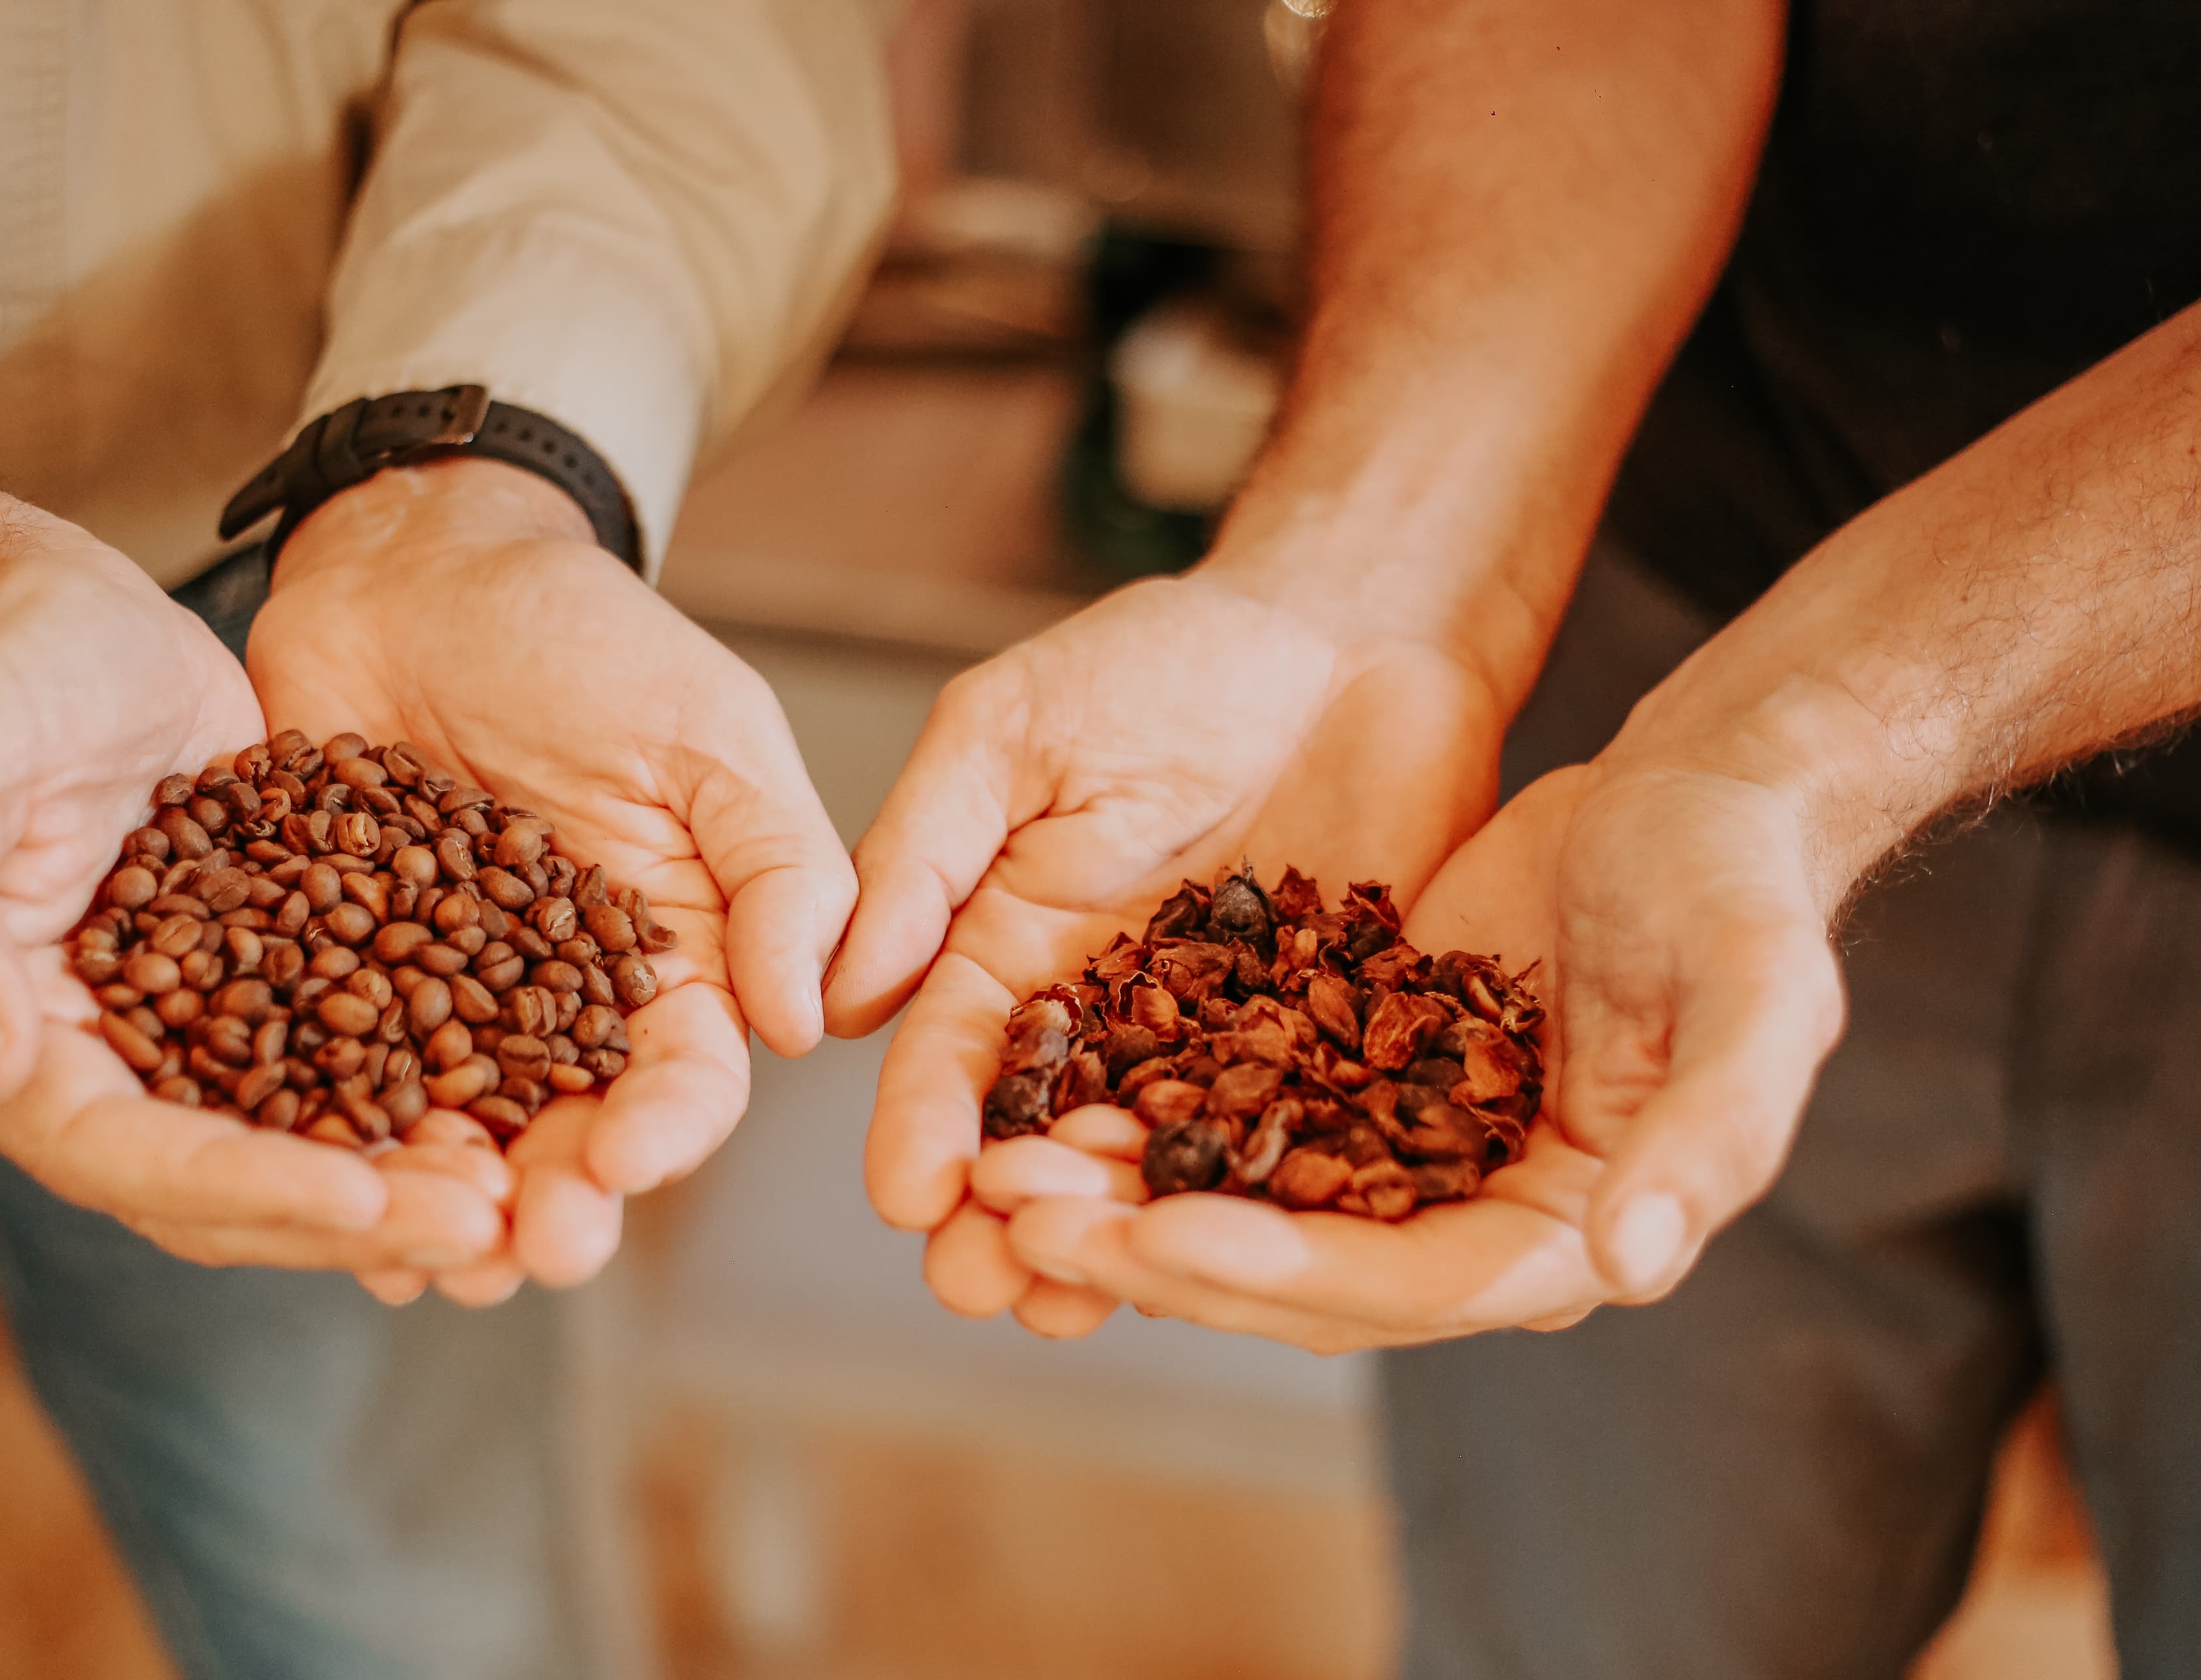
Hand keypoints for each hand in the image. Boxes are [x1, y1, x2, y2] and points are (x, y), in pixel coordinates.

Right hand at [0, 526, 501, 1275]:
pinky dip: (425, 1088)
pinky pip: (351, 1053)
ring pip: (306, 1136)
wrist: (52, 606)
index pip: (125, 1156)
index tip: (360, 1201)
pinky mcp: (268, 971)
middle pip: (231, 1182)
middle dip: (355, 1214)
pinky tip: (521, 1100)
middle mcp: (102, 1061)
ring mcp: (193, 1022)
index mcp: (6, 1042)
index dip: (240, 1188)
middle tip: (485, 1226)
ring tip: (517, 1191)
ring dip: (406, 1174)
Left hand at [249, 459, 854, 1302]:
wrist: (413, 567)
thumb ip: (780, 869)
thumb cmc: (584, 635)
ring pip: (451, 1133)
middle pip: (568, 1132)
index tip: (624, 1159)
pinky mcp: (327, 976)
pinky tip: (313, 1195)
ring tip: (429, 1258)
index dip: (665, 1129)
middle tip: (527, 1251)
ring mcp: (440, 999)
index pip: (688, 1073)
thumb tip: (807, 1023)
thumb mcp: (709, 732)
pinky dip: (325, 1145)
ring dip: (445, 1205)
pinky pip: (326, 1080)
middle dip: (555, 1203)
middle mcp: (561, 1004)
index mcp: (672, 958)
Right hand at [826, 569, 1504, 1335]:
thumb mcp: (1014, 731)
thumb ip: (929, 851)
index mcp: (1011, 939)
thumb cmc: (1172, 658)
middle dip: (1005, 1215)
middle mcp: (1106, 1010)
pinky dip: (1259, 1208)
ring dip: (1114, 1241)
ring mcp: (1219, 1037)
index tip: (904, 1198)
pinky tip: (1233, 1270)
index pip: (951, 1051)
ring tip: (1071, 1314)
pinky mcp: (1331, 1046)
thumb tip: (843, 995)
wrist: (1357, 630)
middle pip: (1043, 1137)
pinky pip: (1291, 1143)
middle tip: (977, 1290)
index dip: (922, 1125)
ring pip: (1156, 1163)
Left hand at [985, 755, 1846, 1349]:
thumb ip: (1712, 1130)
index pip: (1408, 1286)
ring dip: (1123, 1197)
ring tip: (1000, 1169)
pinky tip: (1049, 1092)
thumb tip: (1632, 1259)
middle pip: (1296, 1269)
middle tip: (1023, 1220)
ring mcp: (1403, 1154)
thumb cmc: (1739, 888)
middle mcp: (1470, 1219)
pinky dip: (1150, 1115)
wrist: (1695, 799)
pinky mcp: (1353, 1077)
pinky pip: (1234, 1116)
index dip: (1282, 1272)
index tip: (1160, 1238)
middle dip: (1158, 1252)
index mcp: (1565, 1232)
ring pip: (1243, 1204)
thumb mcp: (1758, 992)